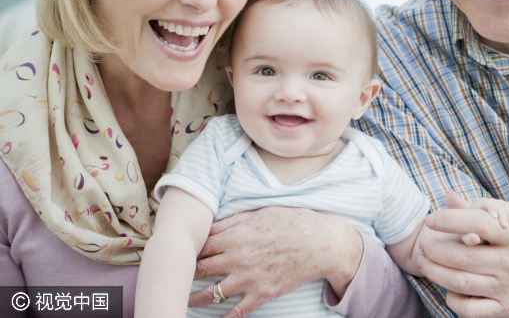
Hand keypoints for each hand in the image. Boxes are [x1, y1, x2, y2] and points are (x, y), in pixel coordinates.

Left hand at [188, 206, 362, 316]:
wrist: (322, 243)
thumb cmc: (293, 222)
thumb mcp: (261, 213)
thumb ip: (232, 222)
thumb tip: (210, 227)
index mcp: (235, 237)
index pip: (200, 247)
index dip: (186, 252)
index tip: (177, 255)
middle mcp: (237, 259)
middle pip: (199, 270)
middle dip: (184, 275)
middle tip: (172, 280)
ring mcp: (248, 279)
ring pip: (211, 294)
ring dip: (194, 299)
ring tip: (184, 302)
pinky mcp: (262, 295)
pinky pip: (236, 312)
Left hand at [417, 191, 508, 317]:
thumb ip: (482, 209)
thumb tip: (448, 197)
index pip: (477, 223)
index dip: (448, 220)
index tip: (432, 219)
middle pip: (462, 257)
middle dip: (434, 249)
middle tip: (424, 242)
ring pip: (460, 283)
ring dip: (435, 271)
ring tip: (425, 262)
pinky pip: (471, 310)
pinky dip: (452, 299)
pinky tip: (447, 287)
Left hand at [461, 196, 508, 245]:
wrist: (478, 238)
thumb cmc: (471, 239)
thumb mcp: (468, 239)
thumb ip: (468, 238)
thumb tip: (475, 239)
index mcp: (477, 207)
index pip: (484, 202)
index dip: (490, 207)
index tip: (495, 217)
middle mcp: (488, 205)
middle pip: (497, 203)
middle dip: (503, 213)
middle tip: (506, 225)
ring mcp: (497, 207)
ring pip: (506, 206)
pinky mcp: (505, 212)